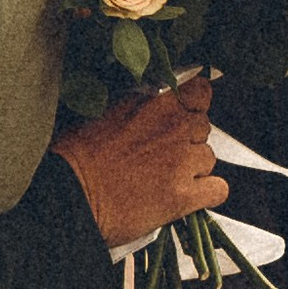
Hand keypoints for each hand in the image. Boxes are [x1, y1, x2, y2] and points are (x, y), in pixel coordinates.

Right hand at [54, 79, 225, 247]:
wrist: (68, 196)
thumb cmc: (75, 158)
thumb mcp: (105, 113)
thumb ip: (140, 106)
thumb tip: (154, 104)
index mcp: (154, 103)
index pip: (200, 92)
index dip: (194, 105)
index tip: (184, 113)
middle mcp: (173, 128)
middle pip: (203, 127)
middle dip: (188, 139)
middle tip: (161, 154)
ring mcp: (181, 162)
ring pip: (208, 158)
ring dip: (193, 168)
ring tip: (164, 178)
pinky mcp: (183, 196)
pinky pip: (218, 189)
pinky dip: (206, 193)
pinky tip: (186, 195)